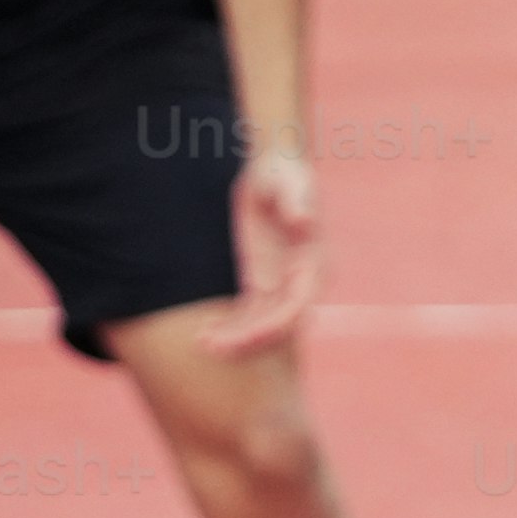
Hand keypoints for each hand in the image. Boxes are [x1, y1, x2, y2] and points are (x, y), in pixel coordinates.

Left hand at [220, 145, 324, 354]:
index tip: (240, 339)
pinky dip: (230, 328)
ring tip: (202, 344)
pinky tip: (204, 334)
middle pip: (278, 327)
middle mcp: (303, 283)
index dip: (269, 329)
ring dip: (235, 340)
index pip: (295, 310)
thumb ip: (296, 202)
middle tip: (211, 348)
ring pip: (261, 326)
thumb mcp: (287, 184)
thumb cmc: (283, 173)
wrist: (273, 169)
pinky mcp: (264, 283)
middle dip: (247, 343)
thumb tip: (305, 221)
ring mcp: (282, 286)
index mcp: (314, 266)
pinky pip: (249, 316)